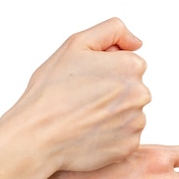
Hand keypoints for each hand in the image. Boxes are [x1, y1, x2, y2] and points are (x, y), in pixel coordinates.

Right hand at [0, 17, 149, 171]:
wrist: (38, 135)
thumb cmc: (51, 92)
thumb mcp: (76, 44)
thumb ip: (112, 31)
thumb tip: (137, 43)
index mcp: (131, 66)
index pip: (129, 64)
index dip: (105, 71)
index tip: (86, 80)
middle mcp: (140, 94)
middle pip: (131, 90)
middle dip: (112, 93)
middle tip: (82, 100)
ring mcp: (136, 123)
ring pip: (129, 114)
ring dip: (112, 115)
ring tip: (84, 118)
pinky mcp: (129, 146)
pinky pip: (124, 138)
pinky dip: (110, 137)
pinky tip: (89, 134)